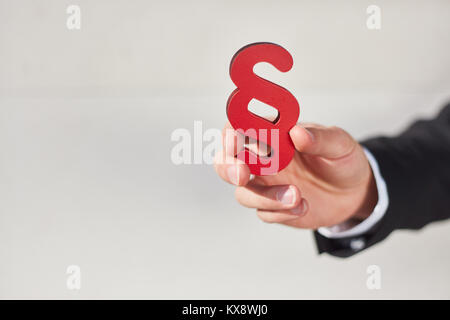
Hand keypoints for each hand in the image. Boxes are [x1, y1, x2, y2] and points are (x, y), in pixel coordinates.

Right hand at [214, 123, 377, 228]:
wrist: (355, 193)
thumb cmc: (342, 160)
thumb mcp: (340, 145)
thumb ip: (320, 139)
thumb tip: (298, 133)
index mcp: (274, 134)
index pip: (241, 126)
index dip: (231, 131)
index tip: (235, 138)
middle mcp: (262, 158)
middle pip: (226, 161)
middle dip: (228, 167)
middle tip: (243, 175)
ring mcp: (265, 184)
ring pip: (243, 192)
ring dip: (265, 197)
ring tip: (297, 196)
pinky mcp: (273, 207)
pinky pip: (264, 213)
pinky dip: (281, 212)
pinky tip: (304, 207)